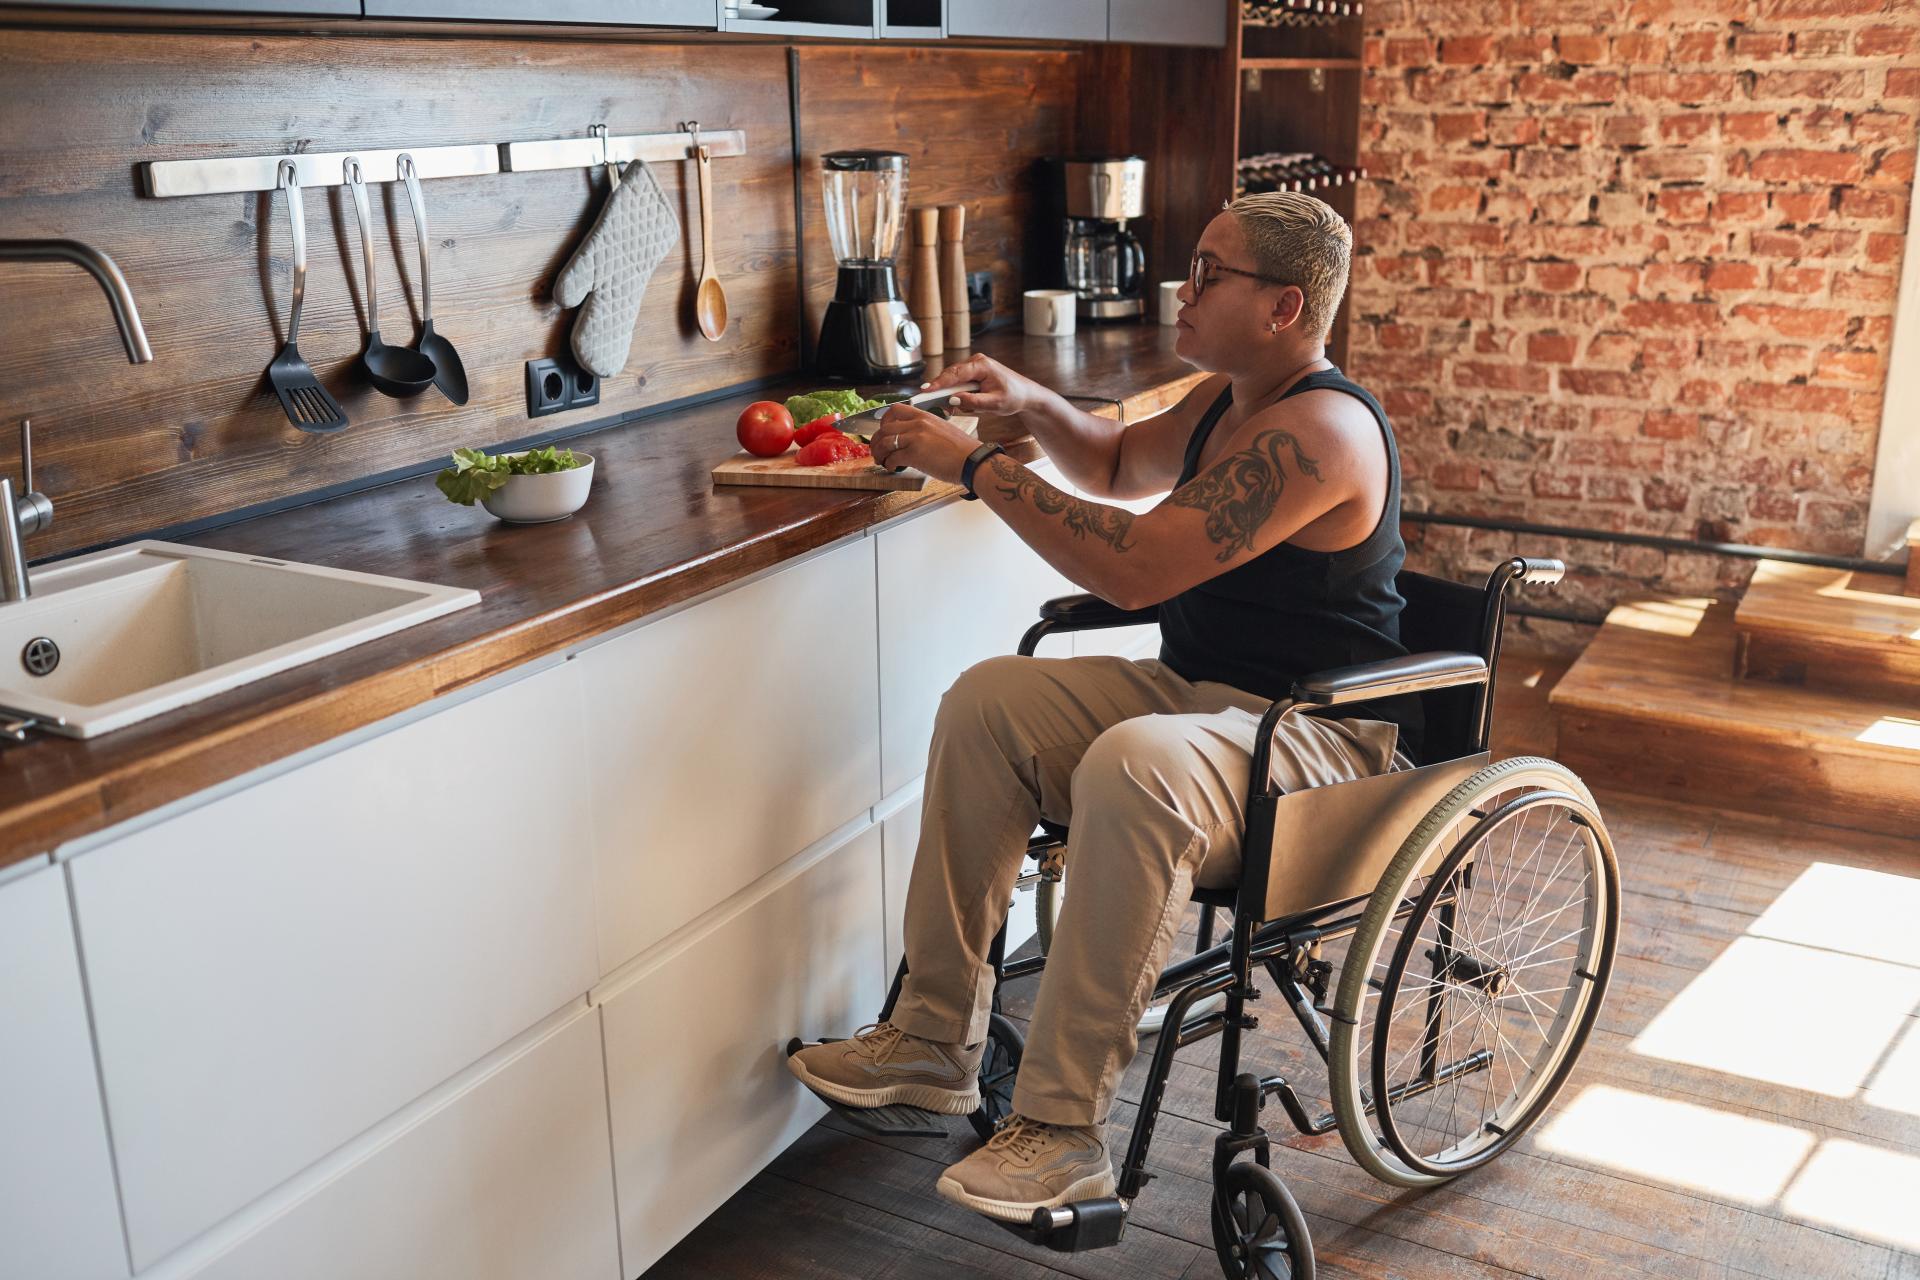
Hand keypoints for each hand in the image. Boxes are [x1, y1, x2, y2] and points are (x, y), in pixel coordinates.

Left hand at [869, 404, 982, 485]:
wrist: (972, 460)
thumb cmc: (962, 450)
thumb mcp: (943, 430)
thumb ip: (926, 430)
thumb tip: (914, 440)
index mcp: (925, 416)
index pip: (895, 410)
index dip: (884, 421)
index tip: (883, 431)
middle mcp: (917, 424)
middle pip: (885, 427)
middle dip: (876, 440)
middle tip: (877, 450)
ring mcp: (914, 438)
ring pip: (884, 442)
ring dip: (879, 453)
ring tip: (882, 461)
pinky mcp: (914, 454)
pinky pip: (892, 458)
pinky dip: (889, 464)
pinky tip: (893, 468)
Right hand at [920, 353, 1041, 418]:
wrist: (1026, 394)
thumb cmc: (1014, 397)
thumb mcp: (994, 404)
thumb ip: (972, 402)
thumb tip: (952, 400)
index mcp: (982, 365)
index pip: (955, 373)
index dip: (938, 383)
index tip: (925, 391)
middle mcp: (976, 361)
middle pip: (950, 375)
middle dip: (940, 390)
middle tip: (929, 403)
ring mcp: (974, 366)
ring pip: (953, 379)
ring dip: (949, 393)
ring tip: (947, 407)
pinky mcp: (973, 373)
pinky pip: (959, 382)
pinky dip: (956, 393)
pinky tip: (959, 403)